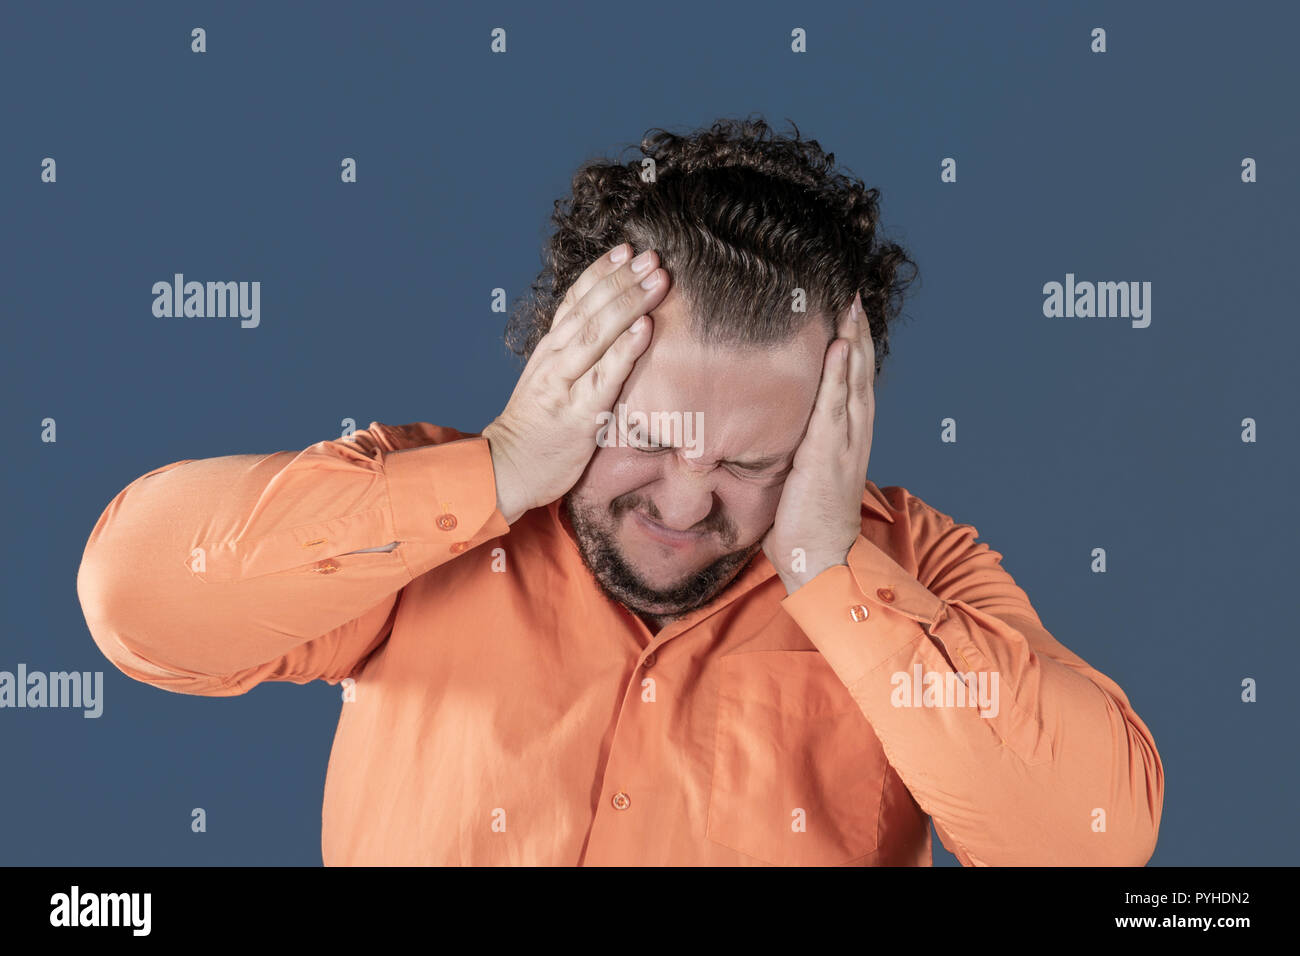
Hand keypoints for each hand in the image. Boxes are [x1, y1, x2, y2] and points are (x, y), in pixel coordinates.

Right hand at [483, 243, 670, 523]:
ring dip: (630, 302)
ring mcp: (565, 384)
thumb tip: (602, 331)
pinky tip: (645, 328)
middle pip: (590, 308)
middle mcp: (554, 360)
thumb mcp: (548, 382)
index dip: (601, 272)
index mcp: (548, 350)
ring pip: (597, 333)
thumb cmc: (535, 429)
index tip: (626, 250)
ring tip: (657, 280)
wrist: (507, 469)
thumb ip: (570, 356)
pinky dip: (626, 349)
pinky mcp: (579, 413)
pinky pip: (606, 375)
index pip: (574, 300)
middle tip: (652, 257)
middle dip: (622, 279)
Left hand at [762, 291, 875, 592]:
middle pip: (859, 371)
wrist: (821, 556)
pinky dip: (841, 374)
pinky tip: (839, 346)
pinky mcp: (830, 454)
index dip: (852, 346)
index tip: (847, 313)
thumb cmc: (804, 520)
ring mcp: (845, 442)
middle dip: (857, 331)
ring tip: (850, 304)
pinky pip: (837, 405)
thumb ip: (792, 445)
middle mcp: (853, 433)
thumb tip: (764, 427)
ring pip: (854, 380)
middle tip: (853, 293)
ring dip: (853, 340)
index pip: (852, 381)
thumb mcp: (798, 471)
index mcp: (846, 436)